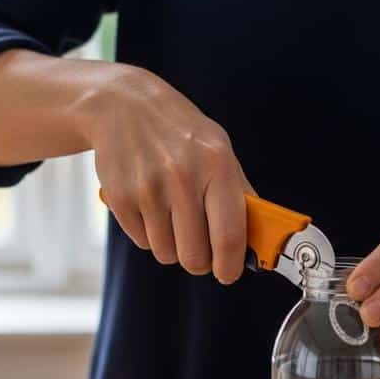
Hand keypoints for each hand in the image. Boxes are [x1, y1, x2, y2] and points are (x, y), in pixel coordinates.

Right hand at [81, 64, 253, 283]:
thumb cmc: (180, 133)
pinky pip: (142, 242)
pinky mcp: (120, 198)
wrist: (123, 106)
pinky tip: (149, 205)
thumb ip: (240, 193)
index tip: (228, 273)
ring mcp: (148, 189)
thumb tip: (259, 239)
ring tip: (171, 215)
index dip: (230, 265)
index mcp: (216, 165)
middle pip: (195, 256)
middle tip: (199, 247)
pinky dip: (149, 233)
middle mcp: (182, 177)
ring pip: (167, 253)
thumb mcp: (219, 149)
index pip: (229, 235)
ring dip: (172, 245)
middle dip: (199, 260)